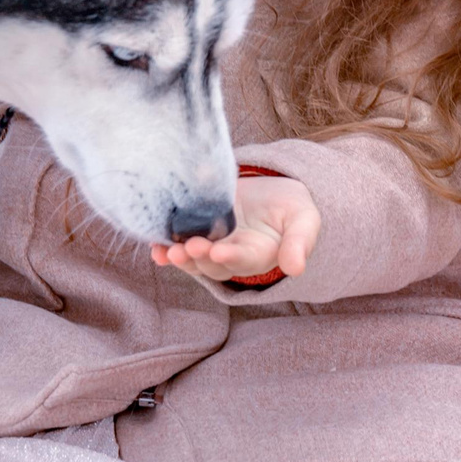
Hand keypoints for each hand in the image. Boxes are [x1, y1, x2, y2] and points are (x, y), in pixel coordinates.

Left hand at [149, 173, 320, 283]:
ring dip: (180, 258)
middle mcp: (233, 256)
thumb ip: (299, 242)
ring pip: (194, 260)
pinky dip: (166, 250)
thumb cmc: (293, 209)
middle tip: (190, 246)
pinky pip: (180, 247)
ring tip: (168, 252)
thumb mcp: (304, 221)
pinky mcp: (199, 233)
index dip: (231, 257)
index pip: (244, 259)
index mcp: (260, 254)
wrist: (275, 193)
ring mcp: (214, 246)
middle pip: (213, 264)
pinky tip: (155, 249)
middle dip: (200, 257)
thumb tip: (296, 268)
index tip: (219, 251)